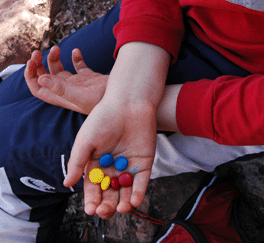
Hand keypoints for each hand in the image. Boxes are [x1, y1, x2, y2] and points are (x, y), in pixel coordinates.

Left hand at [24, 46, 107, 114]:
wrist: (125, 98)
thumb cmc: (103, 101)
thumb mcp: (80, 96)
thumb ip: (61, 89)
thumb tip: (41, 79)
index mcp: (62, 97)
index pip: (38, 89)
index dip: (31, 76)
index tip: (32, 62)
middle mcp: (68, 90)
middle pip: (46, 78)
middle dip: (38, 65)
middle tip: (37, 52)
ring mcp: (78, 84)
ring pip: (60, 70)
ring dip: (54, 59)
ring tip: (57, 48)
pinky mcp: (90, 78)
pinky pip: (79, 66)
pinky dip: (75, 58)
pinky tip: (75, 51)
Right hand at [62, 42, 170, 218]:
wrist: (129, 103)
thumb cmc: (103, 118)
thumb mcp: (85, 140)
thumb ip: (77, 162)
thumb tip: (67, 183)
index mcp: (96, 164)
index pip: (93, 187)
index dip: (91, 199)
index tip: (90, 210)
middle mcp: (112, 167)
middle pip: (109, 192)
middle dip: (107, 204)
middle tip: (105, 211)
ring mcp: (129, 166)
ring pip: (125, 190)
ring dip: (123, 202)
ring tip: (121, 209)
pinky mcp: (144, 163)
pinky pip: (141, 182)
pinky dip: (138, 192)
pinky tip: (133, 202)